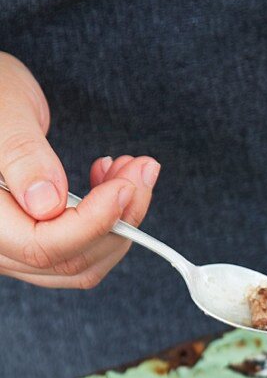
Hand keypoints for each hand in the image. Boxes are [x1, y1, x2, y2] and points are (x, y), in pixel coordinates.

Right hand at [0, 52, 158, 288]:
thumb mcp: (6, 112)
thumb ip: (22, 157)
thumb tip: (46, 204)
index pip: (42, 247)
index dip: (92, 224)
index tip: (124, 187)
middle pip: (69, 261)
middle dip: (119, 220)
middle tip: (142, 169)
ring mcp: (13, 250)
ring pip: (80, 265)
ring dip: (120, 223)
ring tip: (131, 171)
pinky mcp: (33, 243)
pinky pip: (76, 252)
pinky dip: (106, 223)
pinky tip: (110, 182)